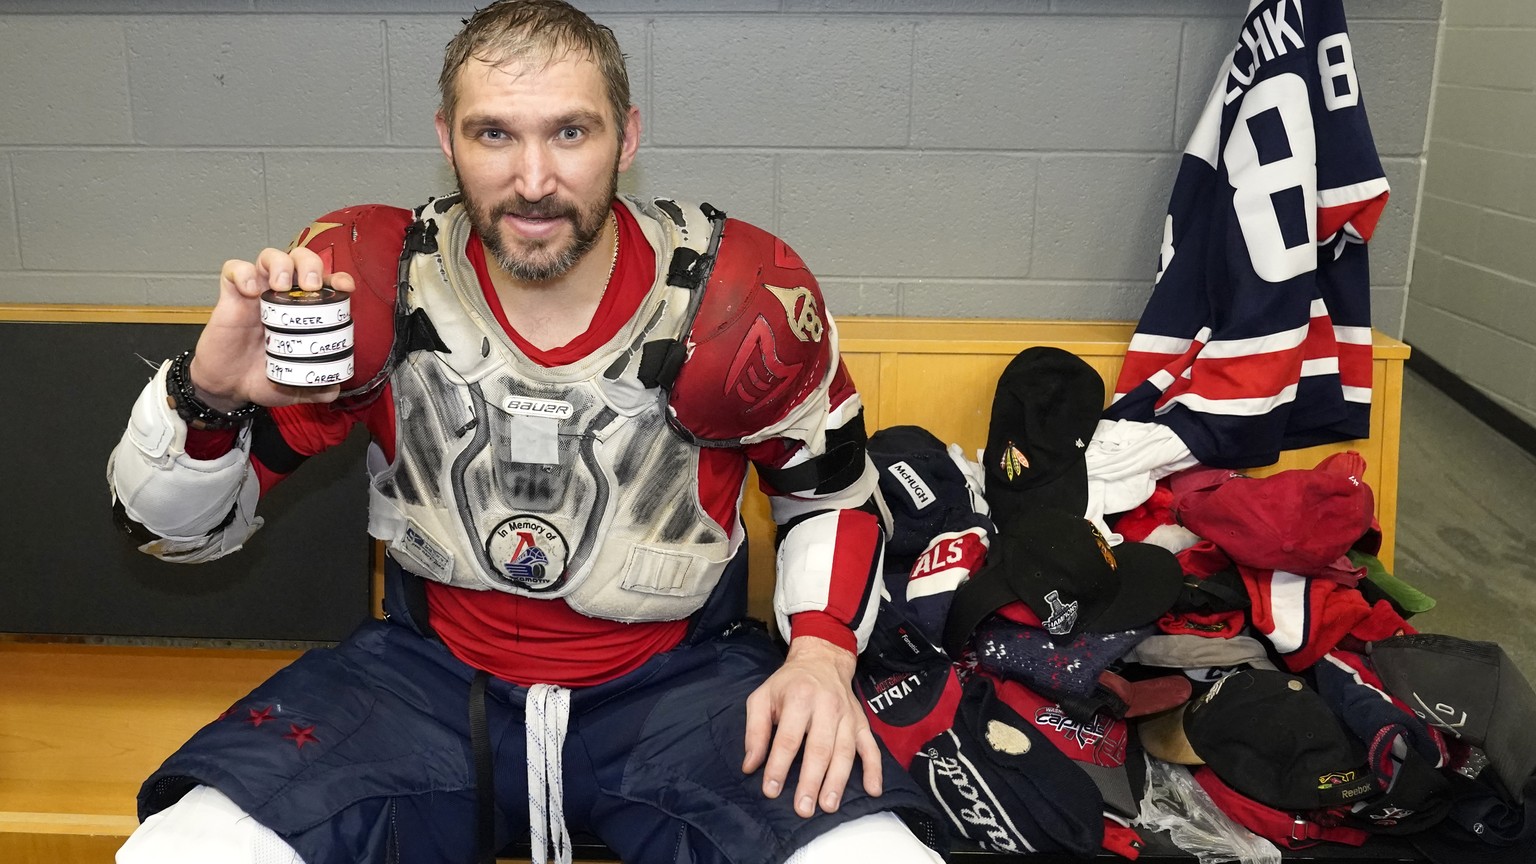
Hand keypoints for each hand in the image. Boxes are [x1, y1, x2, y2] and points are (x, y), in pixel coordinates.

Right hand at [189, 246, 356, 409]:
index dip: (337, 278)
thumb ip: (316, 389)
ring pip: (269, 256)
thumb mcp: (295, 386)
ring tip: (280, 286)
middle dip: (310, 264)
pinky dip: (242, 273)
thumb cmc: (262, 376)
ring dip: (279, 263)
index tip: (346, 287)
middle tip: (310, 286)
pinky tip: (250, 291)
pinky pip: (233, 269)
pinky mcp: (231, 296)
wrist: (228, 386)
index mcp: (304, 311)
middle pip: (300, 259)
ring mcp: (256, 292)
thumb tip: (333, 390)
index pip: (325, 282)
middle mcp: (282, 296)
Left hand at [742, 635, 882, 817]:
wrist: (822, 660)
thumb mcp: (762, 697)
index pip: (787, 738)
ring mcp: (847, 715)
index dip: (778, 766)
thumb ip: (755, 731)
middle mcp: (826, 706)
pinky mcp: (861, 723)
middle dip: (810, 781)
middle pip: (819, 748)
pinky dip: (874, 769)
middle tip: (802, 808)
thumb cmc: (789, 684)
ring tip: (828, 805)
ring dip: (837, 781)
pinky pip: (871, 747)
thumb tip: (750, 765)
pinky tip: (873, 790)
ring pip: (844, 752)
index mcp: (799, 698)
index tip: (771, 790)